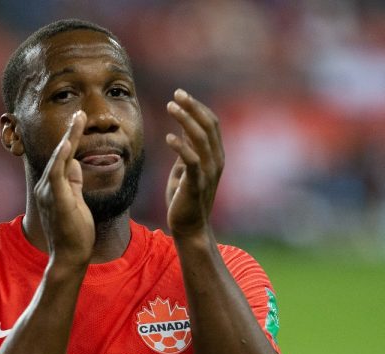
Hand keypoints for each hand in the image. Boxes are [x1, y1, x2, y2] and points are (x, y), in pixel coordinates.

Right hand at [34, 111, 94, 264]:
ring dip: (69, 137)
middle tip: (81, 113)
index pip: (62, 157)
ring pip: (59, 158)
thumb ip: (73, 182)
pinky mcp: (55, 199)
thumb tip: (74, 164)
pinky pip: (56, 173)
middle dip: (70, 132)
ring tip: (79, 119)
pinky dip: (62, 157)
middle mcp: (46, 186)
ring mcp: (48, 192)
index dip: (71, 138)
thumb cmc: (75, 231)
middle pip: (60, 153)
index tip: (80, 121)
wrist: (70, 255)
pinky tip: (68, 144)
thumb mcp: (76, 200)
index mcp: (52, 186)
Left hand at [165, 89, 223, 237]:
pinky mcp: (196, 183)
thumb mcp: (186, 169)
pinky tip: (168, 138)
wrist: (189, 226)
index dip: (197, 107)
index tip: (180, 95)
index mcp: (215, 155)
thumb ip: (187, 152)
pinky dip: (181, 147)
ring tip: (170, 107)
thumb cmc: (184, 198)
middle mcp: (216, 160)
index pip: (211, 123)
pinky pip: (192, 160)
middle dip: (192, 107)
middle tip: (176, 94)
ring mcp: (208, 172)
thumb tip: (182, 133)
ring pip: (200, 138)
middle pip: (208, 125)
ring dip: (185, 119)